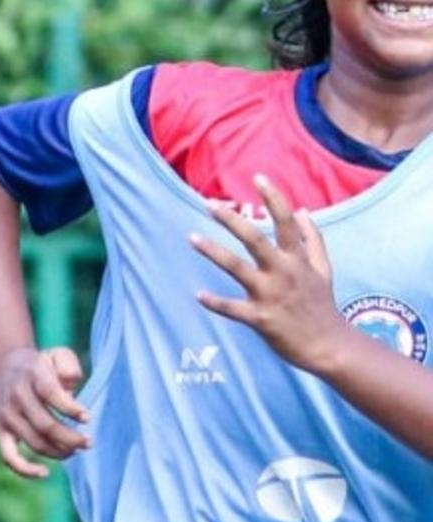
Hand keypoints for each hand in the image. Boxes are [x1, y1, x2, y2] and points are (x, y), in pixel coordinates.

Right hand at [0, 345, 88, 478]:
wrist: (2, 368)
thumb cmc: (39, 366)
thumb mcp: (55, 354)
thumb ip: (68, 364)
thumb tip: (71, 383)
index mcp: (32, 376)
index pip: (51, 394)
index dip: (71, 409)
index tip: (88, 418)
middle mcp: (16, 397)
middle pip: (45, 425)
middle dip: (71, 438)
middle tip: (89, 442)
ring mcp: (7, 417)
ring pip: (35, 442)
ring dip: (59, 452)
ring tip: (75, 450)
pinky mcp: (0, 432)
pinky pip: (9, 457)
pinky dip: (25, 469)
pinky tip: (44, 473)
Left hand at [191, 175, 339, 374]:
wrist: (329, 345)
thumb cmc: (321, 305)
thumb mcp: (324, 269)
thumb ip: (313, 239)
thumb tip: (304, 211)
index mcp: (298, 259)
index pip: (285, 221)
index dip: (273, 198)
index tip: (258, 177)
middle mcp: (284, 272)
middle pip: (256, 238)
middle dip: (232, 220)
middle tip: (209, 204)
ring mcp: (271, 295)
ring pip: (238, 268)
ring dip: (214, 252)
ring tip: (191, 238)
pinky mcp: (261, 319)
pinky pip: (233, 309)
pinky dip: (215, 302)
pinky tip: (198, 295)